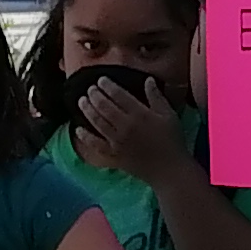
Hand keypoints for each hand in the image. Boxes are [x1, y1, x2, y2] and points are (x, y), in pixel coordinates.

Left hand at [70, 76, 188, 185]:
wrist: (169, 170)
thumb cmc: (172, 140)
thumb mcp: (169, 115)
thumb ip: (156, 97)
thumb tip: (147, 80)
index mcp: (140, 114)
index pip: (119, 95)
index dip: (108, 86)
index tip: (101, 80)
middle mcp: (126, 126)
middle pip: (105, 107)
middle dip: (95, 95)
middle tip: (90, 88)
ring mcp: (117, 142)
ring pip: (97, 122)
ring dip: (87, 110)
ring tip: (81, 101)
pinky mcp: (114, 155)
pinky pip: (96, 145)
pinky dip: (85, 137)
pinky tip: (78, 129)